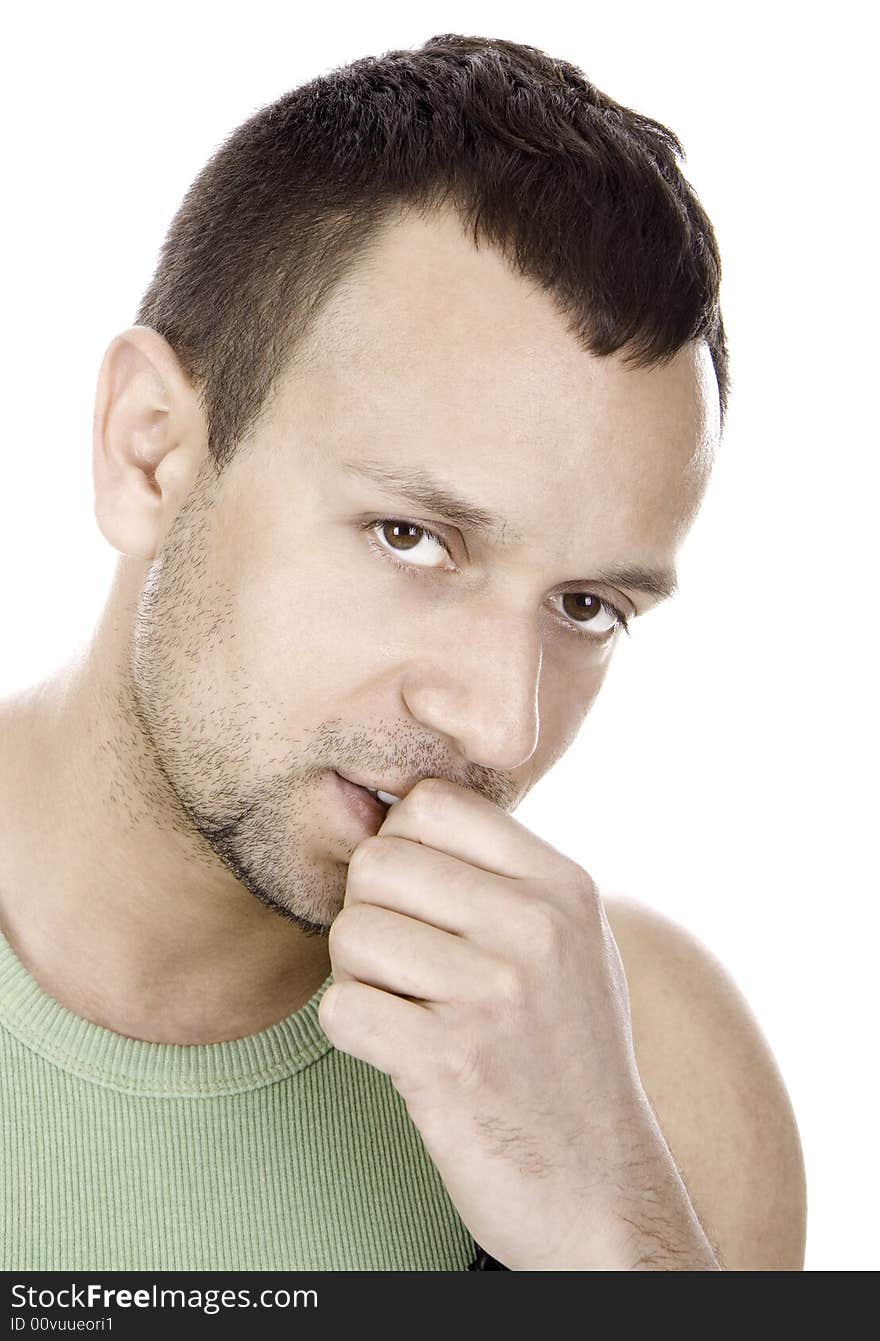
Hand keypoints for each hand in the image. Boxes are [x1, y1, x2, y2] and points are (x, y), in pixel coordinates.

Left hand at [318, 778, 715, 1269]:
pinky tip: (399, 1051)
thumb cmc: (566, 1055)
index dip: (402, 845)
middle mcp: (535, 927)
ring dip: (359, 975)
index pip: (431, 802)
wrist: (600, 1191)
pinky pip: (341, 1007)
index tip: (418, 899)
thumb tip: (380, 804)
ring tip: (408, 1009)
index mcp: (562, 886)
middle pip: (378, 862)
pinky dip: (354, 1030)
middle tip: (405, 965)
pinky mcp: (449, 1064)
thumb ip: (497, 872)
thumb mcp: (568, 942)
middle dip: (371, 911)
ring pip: (351, 931)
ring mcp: (495, 995)